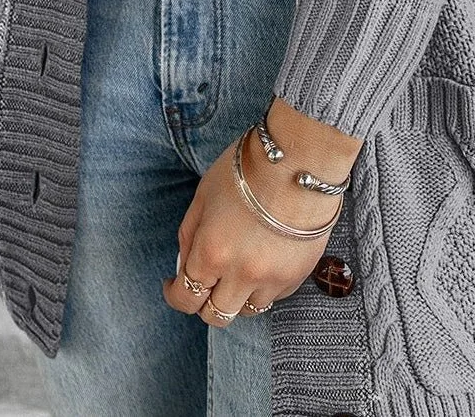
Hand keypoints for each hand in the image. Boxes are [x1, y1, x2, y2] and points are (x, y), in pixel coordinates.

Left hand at [161, 126, 350, 326]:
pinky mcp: (298, 275)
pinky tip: (262, 260)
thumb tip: (184, 264)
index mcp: (212, 253)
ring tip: (236, 270)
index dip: (174, 295)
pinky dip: (263, 287)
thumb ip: (190, 235)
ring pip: (247, 312)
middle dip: (204, 301)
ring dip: (236, 296)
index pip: (185, 298)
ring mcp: (273, 279)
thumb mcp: (204, 195)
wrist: (301, 159)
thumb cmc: (248, 168)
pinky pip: (273, 297)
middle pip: (215, 315)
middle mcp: (241, 275)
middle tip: (205, 281)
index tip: (172, 284)